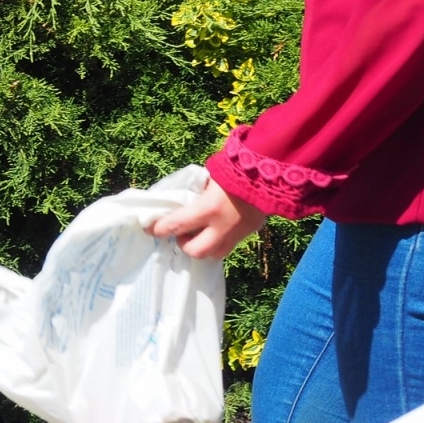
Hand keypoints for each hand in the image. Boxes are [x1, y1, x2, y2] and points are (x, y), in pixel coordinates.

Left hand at [147, 177, 267, 259]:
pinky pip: (230, 244)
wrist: (272, 170)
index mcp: (208, 208)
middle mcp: (223, 226)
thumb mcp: (209, 178)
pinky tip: (217, 228)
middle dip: (184, 244)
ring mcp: (238, 232)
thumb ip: (195, 191)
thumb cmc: (235, 167)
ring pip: (214, 255)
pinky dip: (220, 240)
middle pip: (195, 251)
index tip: (150, 229)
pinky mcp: (251, 232)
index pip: (175, 225)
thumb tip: (181, 200)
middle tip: (182, 232)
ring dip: (203, 246)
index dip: (159, 229)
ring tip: (200, 232)